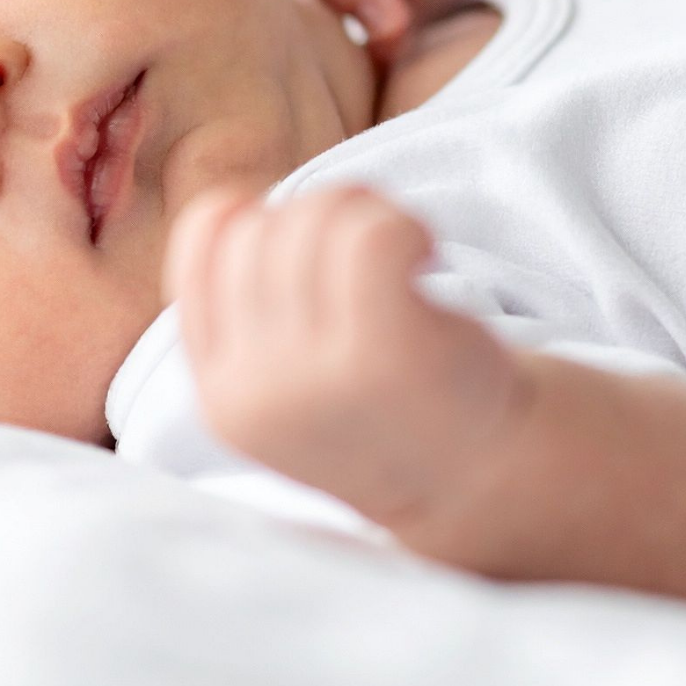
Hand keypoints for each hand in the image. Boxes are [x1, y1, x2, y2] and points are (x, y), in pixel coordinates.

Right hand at [162, 184, 523, 529]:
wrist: (480, 478)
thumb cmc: (381, 406)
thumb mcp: (282, 383)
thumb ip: (245, 315)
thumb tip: (232, 207)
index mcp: (222, 395)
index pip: (205, 244)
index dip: (253, 215)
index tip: (305, 241)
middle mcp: (259, 390)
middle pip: (262, 231)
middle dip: (319, 213)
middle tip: (369, 245)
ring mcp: (318, 377)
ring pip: (315, 224)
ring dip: (367, 213)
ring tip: (399, 244)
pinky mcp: (387, 356)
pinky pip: (372, 238)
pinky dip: (403, 225)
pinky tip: (424, 252)